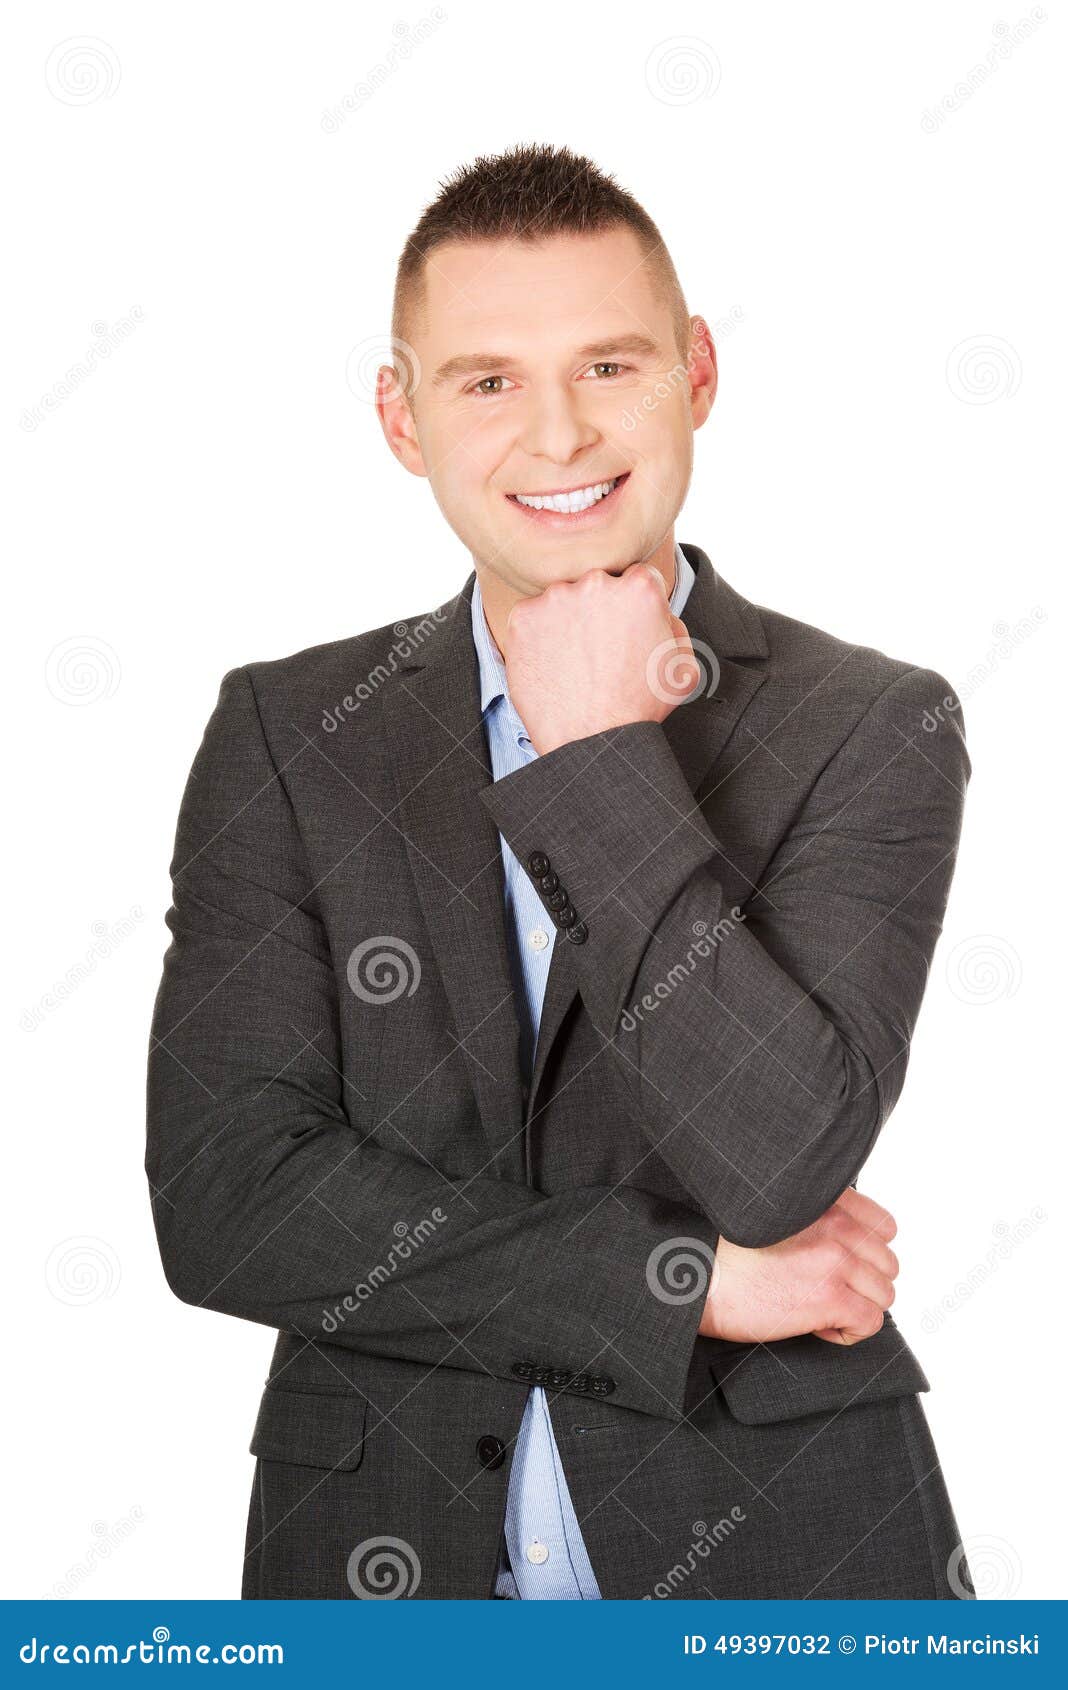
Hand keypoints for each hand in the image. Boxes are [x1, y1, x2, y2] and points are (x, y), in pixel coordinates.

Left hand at [501, 565, 698, 755]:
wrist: (591, 742)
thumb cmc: (640, 709)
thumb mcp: (682, 667)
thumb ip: (673, 624)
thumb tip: (658, 610)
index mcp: (639, 588)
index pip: (637, 579)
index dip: (635, 606)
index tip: (626, 630)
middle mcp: (596, 583)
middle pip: (598, 585)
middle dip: (600, 610)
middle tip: (599, 651)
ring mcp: (555, 598)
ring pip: (563, 600)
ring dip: (568, 621)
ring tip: (575, 663)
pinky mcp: (523, 618)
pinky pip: (531, 618)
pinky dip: (538, 637)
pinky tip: (552, 665)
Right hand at [698, 1187, 898, 1346]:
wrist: (697, 1271)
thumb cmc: (724, 1246)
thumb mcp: (774, 1212)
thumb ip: (814, 1216)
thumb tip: (842, 1245)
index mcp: (824, 1200)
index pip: (884, 1226)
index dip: (866, 1252)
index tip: (843, 1265)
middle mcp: (837, 1225)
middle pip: (887, 1263)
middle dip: (861, 1283)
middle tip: (827, 1290)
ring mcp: (836, 1261)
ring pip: (884, 1294)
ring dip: (857, 1307)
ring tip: (821, 1309)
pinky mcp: (830, 1298)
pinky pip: (870, 1322)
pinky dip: (849, 1331)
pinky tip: (818, 1326)